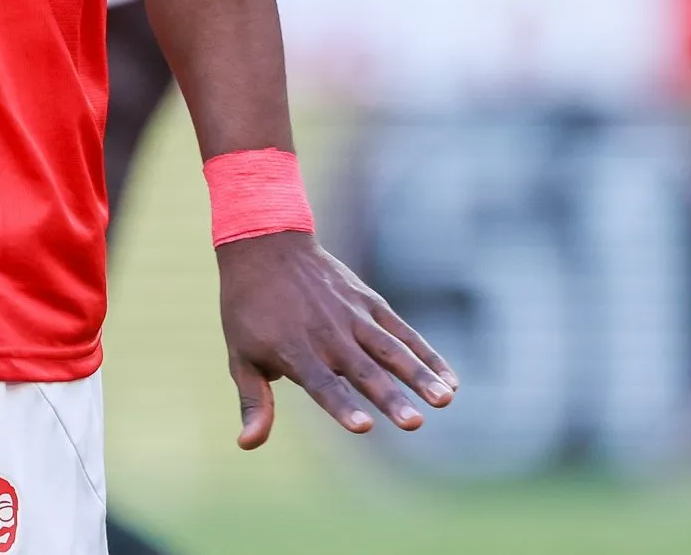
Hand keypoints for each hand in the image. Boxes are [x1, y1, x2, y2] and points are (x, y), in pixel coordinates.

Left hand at [217, 231, 455, 448]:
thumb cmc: (249, 308)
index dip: (341, 406)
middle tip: (414, 423)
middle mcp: (327, 334)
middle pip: (363, 371)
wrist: (265, 245)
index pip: (322, 384)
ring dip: (419, 374)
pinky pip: (403, 330)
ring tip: (445, 399)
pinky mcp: (369, 302)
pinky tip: (450, 379)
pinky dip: (426, 353)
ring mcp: (352, 316)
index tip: (364, 426)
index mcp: (294, 350)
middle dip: (390, 397)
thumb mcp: (240, 355)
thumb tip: (248, 445)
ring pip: (391, 349)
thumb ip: (254, 401)